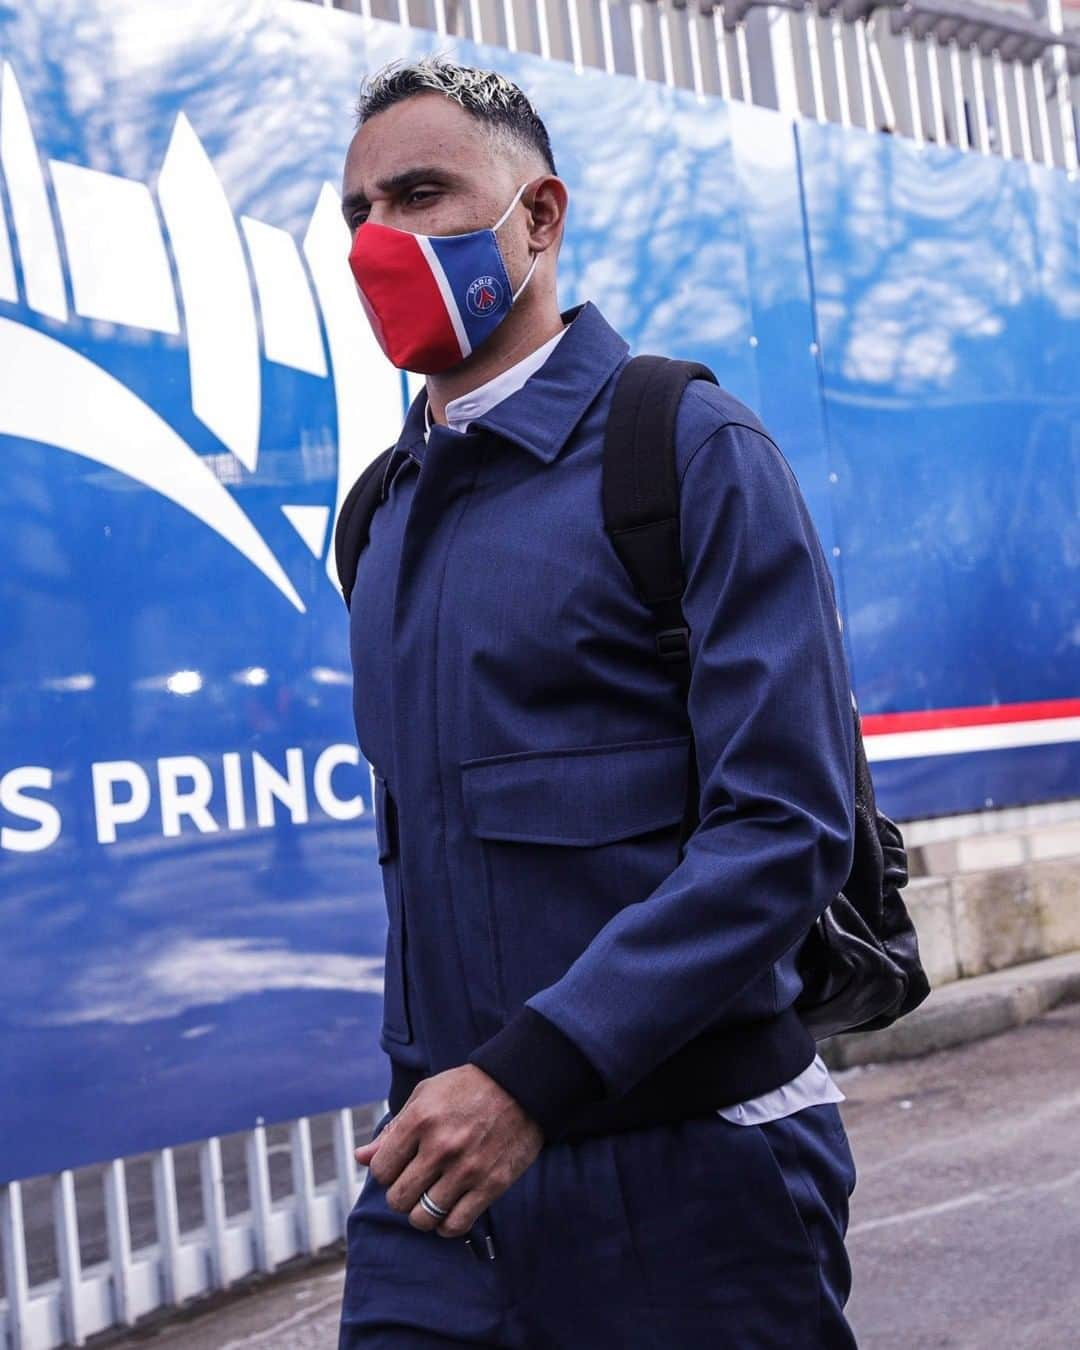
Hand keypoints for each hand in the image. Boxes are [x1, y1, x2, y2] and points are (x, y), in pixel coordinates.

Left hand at [354, 1064, 543, 1237]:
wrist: (520, 1086)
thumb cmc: (467, 1089)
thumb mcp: (425, 1096)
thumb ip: (393, 1130)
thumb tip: (361, 1157)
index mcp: (420, 1120)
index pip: (380, 1170)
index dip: (386, 1171)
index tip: (401, 1165)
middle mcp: (440, 1147)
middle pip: (397, 1199)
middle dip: (402, 1194)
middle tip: (416, 1182)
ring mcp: (466, 1169)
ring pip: (422, 1218)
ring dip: (422, 1214)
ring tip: (431, 1198)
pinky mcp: (491, 1185)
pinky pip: (455, 1225)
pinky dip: (446, 1225)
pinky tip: (449, 1209)